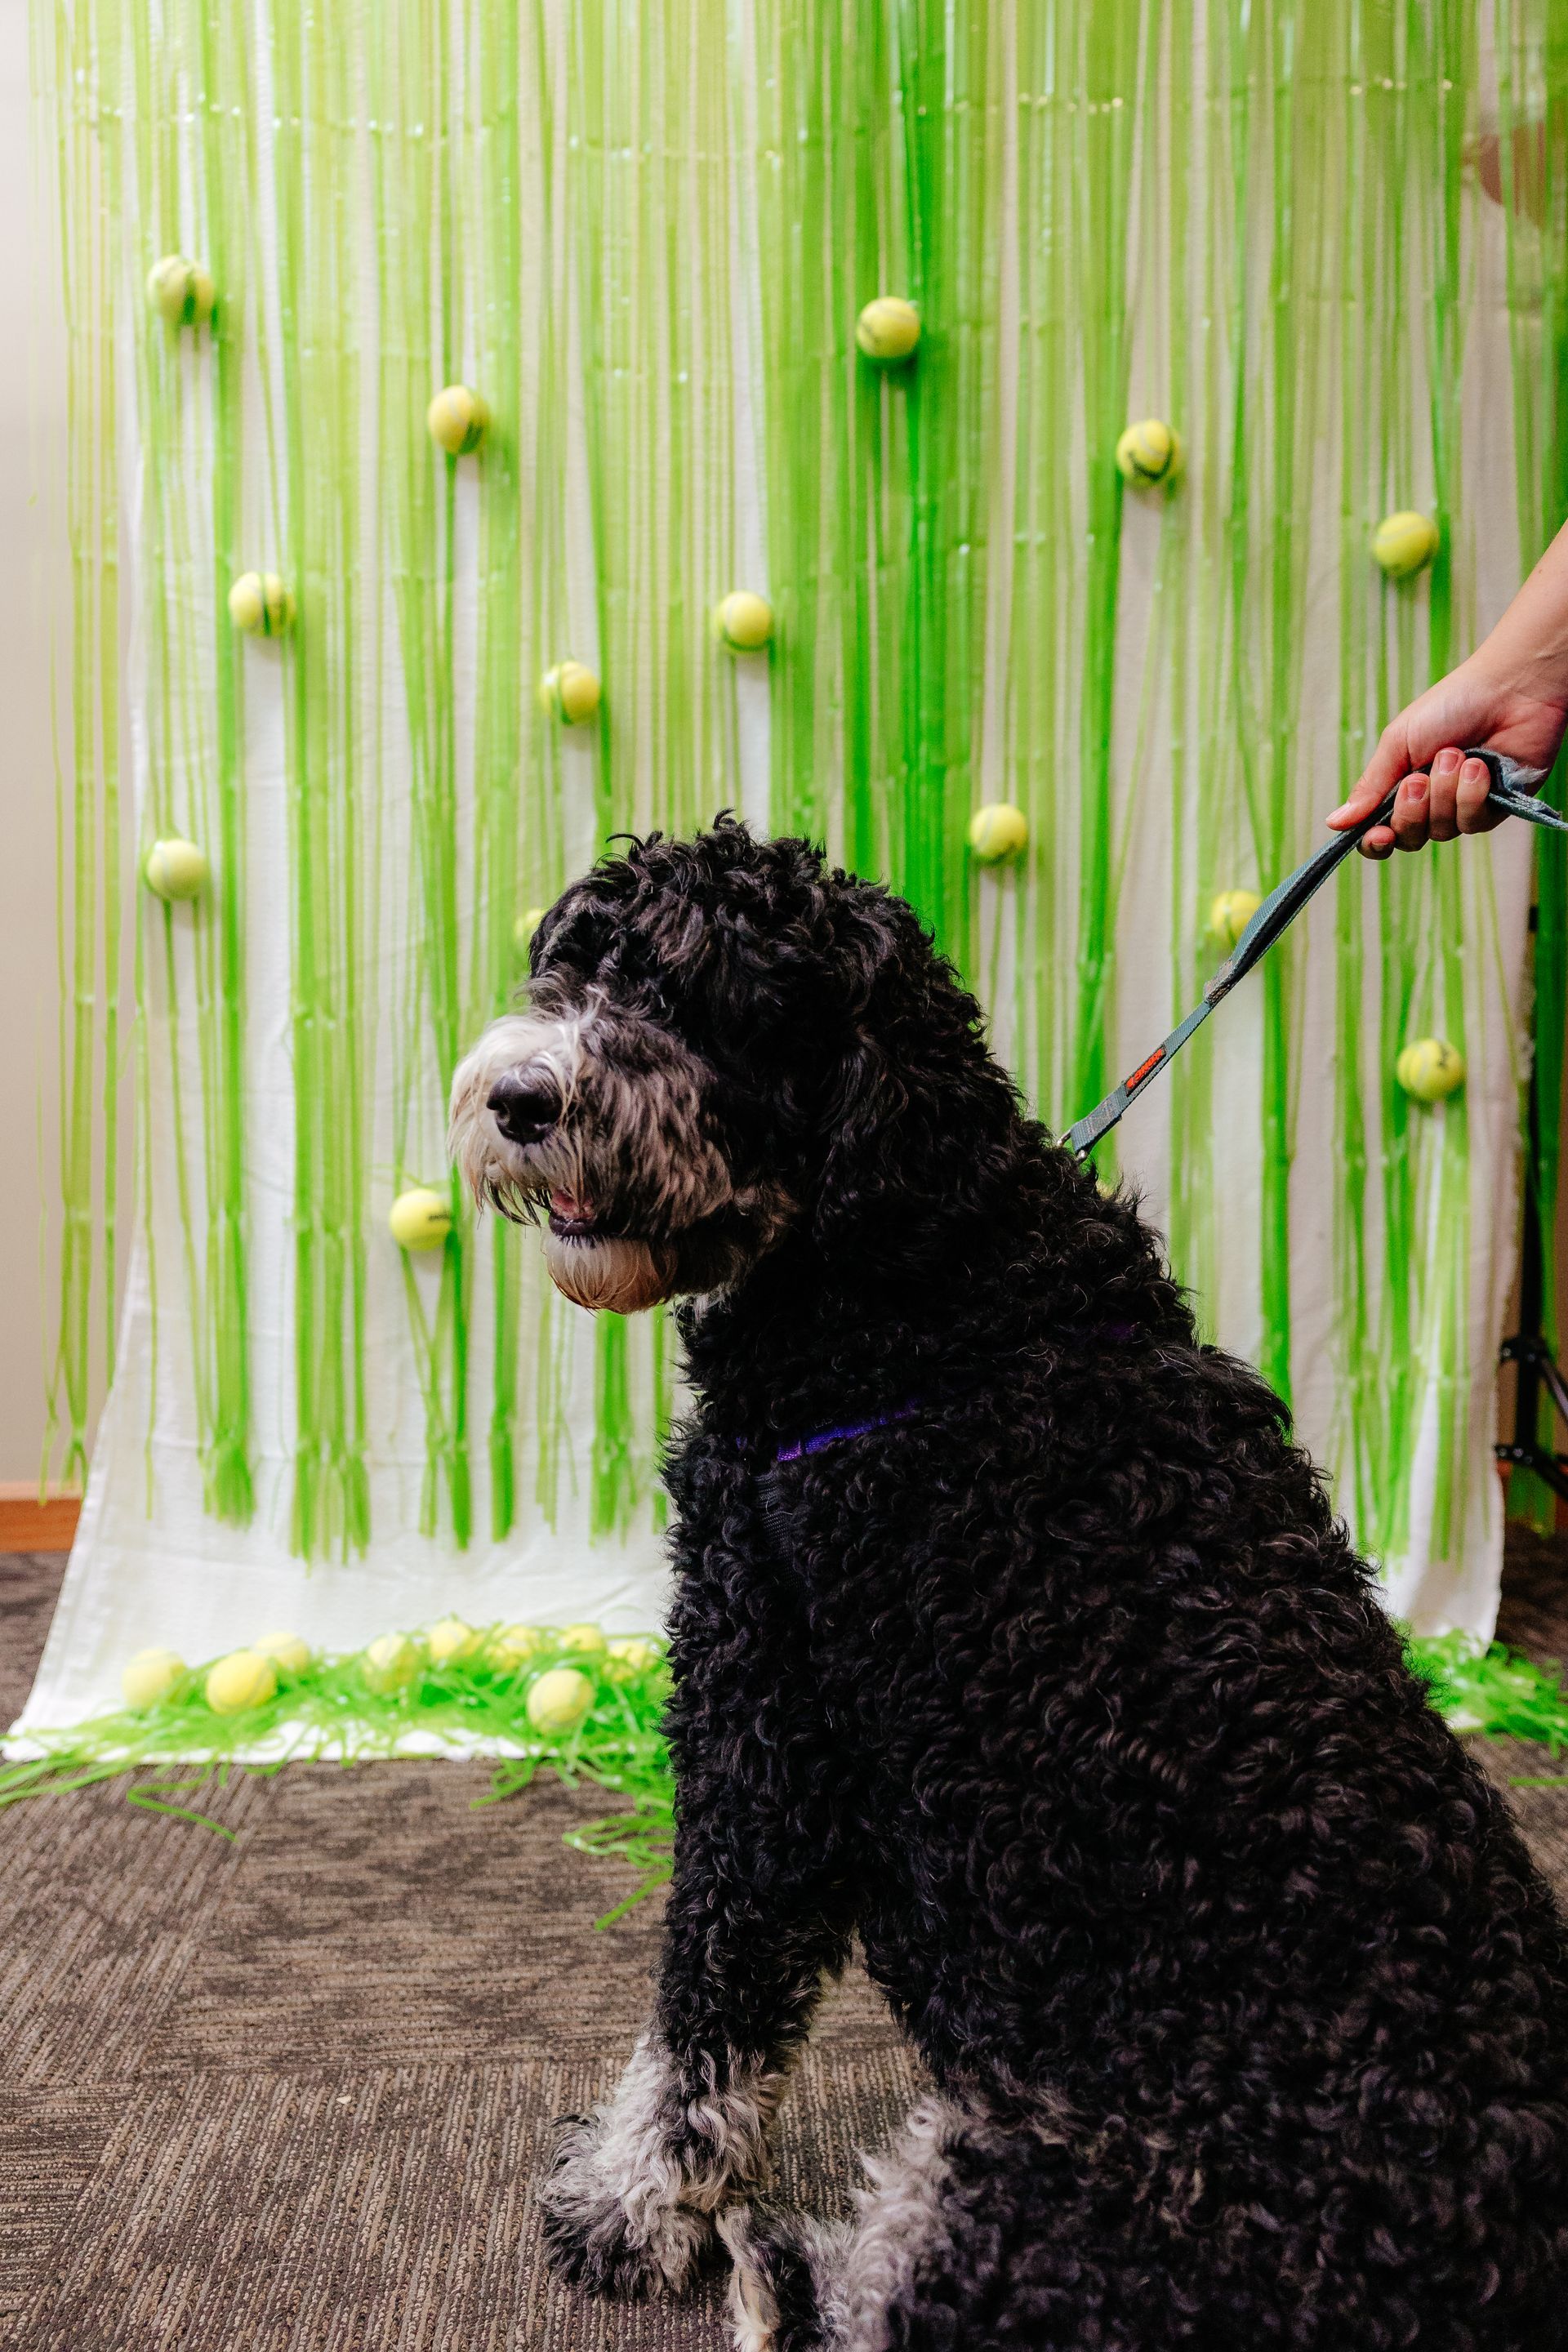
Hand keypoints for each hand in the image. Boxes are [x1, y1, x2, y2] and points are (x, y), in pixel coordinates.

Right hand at [1326, 655, 1567, 857]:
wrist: (1508, 690)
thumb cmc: (1451, 707)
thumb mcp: (1398, 743)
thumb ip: (1369, 787)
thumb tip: (1334, 823)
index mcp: (1401, 789)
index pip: (1381, 834)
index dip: (1377, 843)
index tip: (1379, 835)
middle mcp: (1431, 805)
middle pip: (1409, 839)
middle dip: (1412, 811)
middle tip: (1419, 778)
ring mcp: (1463, 809)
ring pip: (1442, 832)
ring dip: (1445, 793)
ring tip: (1457, 755)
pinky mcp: (1496, 809)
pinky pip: (1473, 823)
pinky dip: (1472, 794)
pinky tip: (1480, 766)